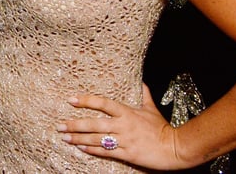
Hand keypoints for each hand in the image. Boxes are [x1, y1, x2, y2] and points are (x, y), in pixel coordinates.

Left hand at [57, 85, 188, 169]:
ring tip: (65, 137)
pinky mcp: (127, 154)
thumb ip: (144, 95)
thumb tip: (141, 82)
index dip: (86, 101)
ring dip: (79, 138)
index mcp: (127, 112)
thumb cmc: (163, 128)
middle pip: (94, 123)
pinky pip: (106, 151)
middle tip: (60, 125)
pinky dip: (92, 150)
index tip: (71, 100)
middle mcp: (123, 125)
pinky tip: (81, 149)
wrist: (176, 148)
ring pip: (96, 139)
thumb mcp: (151, 109)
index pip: (103, 103)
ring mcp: (124, 140)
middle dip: (75, 124)